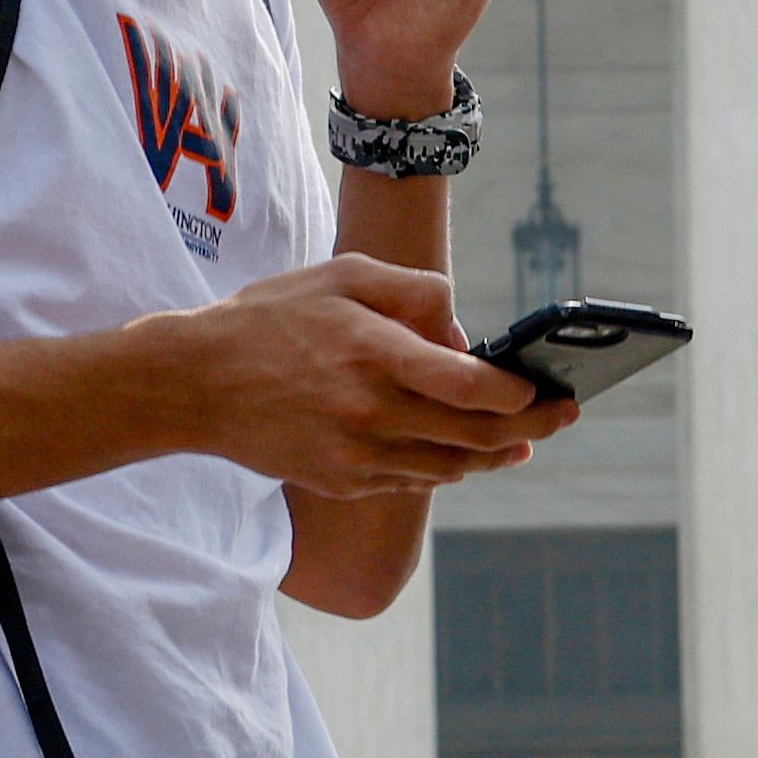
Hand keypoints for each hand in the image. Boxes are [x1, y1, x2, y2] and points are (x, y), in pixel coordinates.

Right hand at [170, 254, 575, 497]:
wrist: (195, 383)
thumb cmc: (271, 318)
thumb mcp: (342, 276)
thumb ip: (413, 292)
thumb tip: (464, 331)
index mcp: (375, 354)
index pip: (472, 387)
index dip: (521, 396)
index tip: (547, 389)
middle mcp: (370, 412)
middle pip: (476, 437)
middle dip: (531, 429)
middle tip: (563, 416)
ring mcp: (355, 455)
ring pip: (450, 467)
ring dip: (495, 455)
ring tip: (523, 440)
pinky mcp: (340, 481)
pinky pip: (410, 480)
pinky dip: (445, 467)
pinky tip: (463, 453)